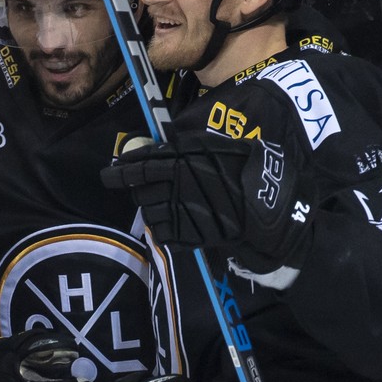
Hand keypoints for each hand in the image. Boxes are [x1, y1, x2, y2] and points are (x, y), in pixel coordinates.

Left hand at [100, 131, 313, 282]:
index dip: (121, 171)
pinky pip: (164, 235)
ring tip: (162, 207)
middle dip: (139, 191)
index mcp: (181, 162)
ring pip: (149, 214)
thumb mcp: (220, 146)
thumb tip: (165, 143)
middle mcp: (175, 188)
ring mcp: (181, 215)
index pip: (139, 167)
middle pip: (141, 192)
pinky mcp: (189, 238)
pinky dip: (164, 230)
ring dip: (151, 210)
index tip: (110, 173)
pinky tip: (173, 224)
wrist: (271, 210)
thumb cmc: (251, 170)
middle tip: (146, 189)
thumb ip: (190, 145)